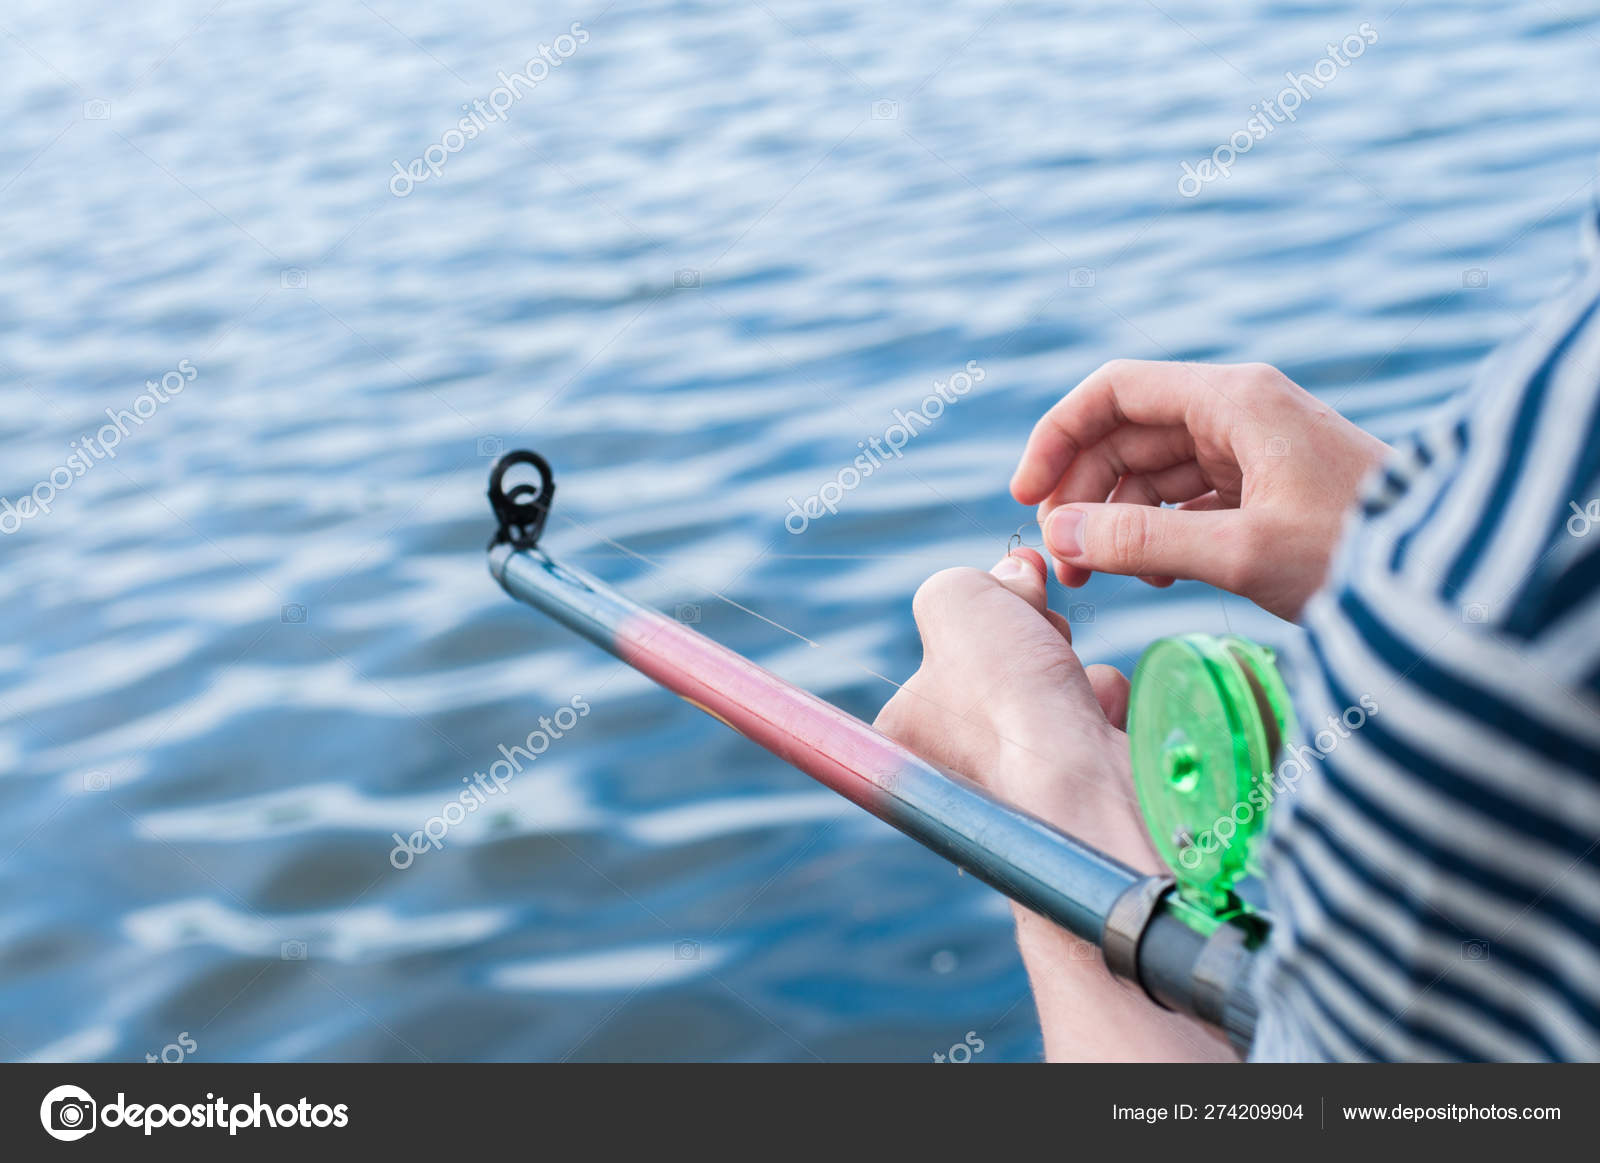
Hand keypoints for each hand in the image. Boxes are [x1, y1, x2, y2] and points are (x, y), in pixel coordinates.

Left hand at [874, 549, 1233, 1059]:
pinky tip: (1105, 714)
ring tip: (1074, 682)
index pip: (942, 652)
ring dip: (1075, 672)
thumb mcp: (953, 601)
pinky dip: (1106, 707)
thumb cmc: (1004, 697)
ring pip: (1053, 695)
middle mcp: (952, 771)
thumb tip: (1008, 577)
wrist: (1080, 783)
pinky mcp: (1080, 800)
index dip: (986, 610)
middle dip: (1034, 635)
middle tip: (1045, 629)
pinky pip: (1093, 728)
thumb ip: (961, 583)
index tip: (1015, 581)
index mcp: (904, 733)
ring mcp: (1019, 792)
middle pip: (1001, 671)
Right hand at [1011, 360, 1389, 619]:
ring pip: (1153, 469)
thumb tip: (1058, 538)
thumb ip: (1142, 542)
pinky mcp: (1266, 487)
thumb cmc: (1357, 553)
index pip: (1114, 391)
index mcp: (1233, 400)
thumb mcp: (1241, 552)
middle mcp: (1239, 411)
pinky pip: (1187, 497)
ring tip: (1101, 579)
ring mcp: (1254, 448)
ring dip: (1116, 519)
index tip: (1025, 496)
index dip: (1058, 437)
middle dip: (1084, 493)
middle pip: (1126, 434)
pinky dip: (1157, 531)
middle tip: (1064, 563)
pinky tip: (1154, 576)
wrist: (1449, 581)